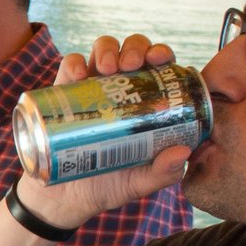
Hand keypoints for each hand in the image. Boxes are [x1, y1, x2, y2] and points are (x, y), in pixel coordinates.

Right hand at [18, 32, 193, 230]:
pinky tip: (77, 75)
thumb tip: (182, 152)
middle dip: (135, 48)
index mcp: (146, 100)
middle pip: (133, 49)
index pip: (159, 66)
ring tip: (106, 68)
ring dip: (107, 49)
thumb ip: (163, 172)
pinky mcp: (63, 93)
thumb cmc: (109, 185)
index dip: (162, 53)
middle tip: (131, 66)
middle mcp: (121, 87)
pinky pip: (68, 66)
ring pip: (102, 48)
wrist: (65, 198)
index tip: (159, 60)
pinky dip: (72, 63)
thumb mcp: (140, 182)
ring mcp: (92, 86)